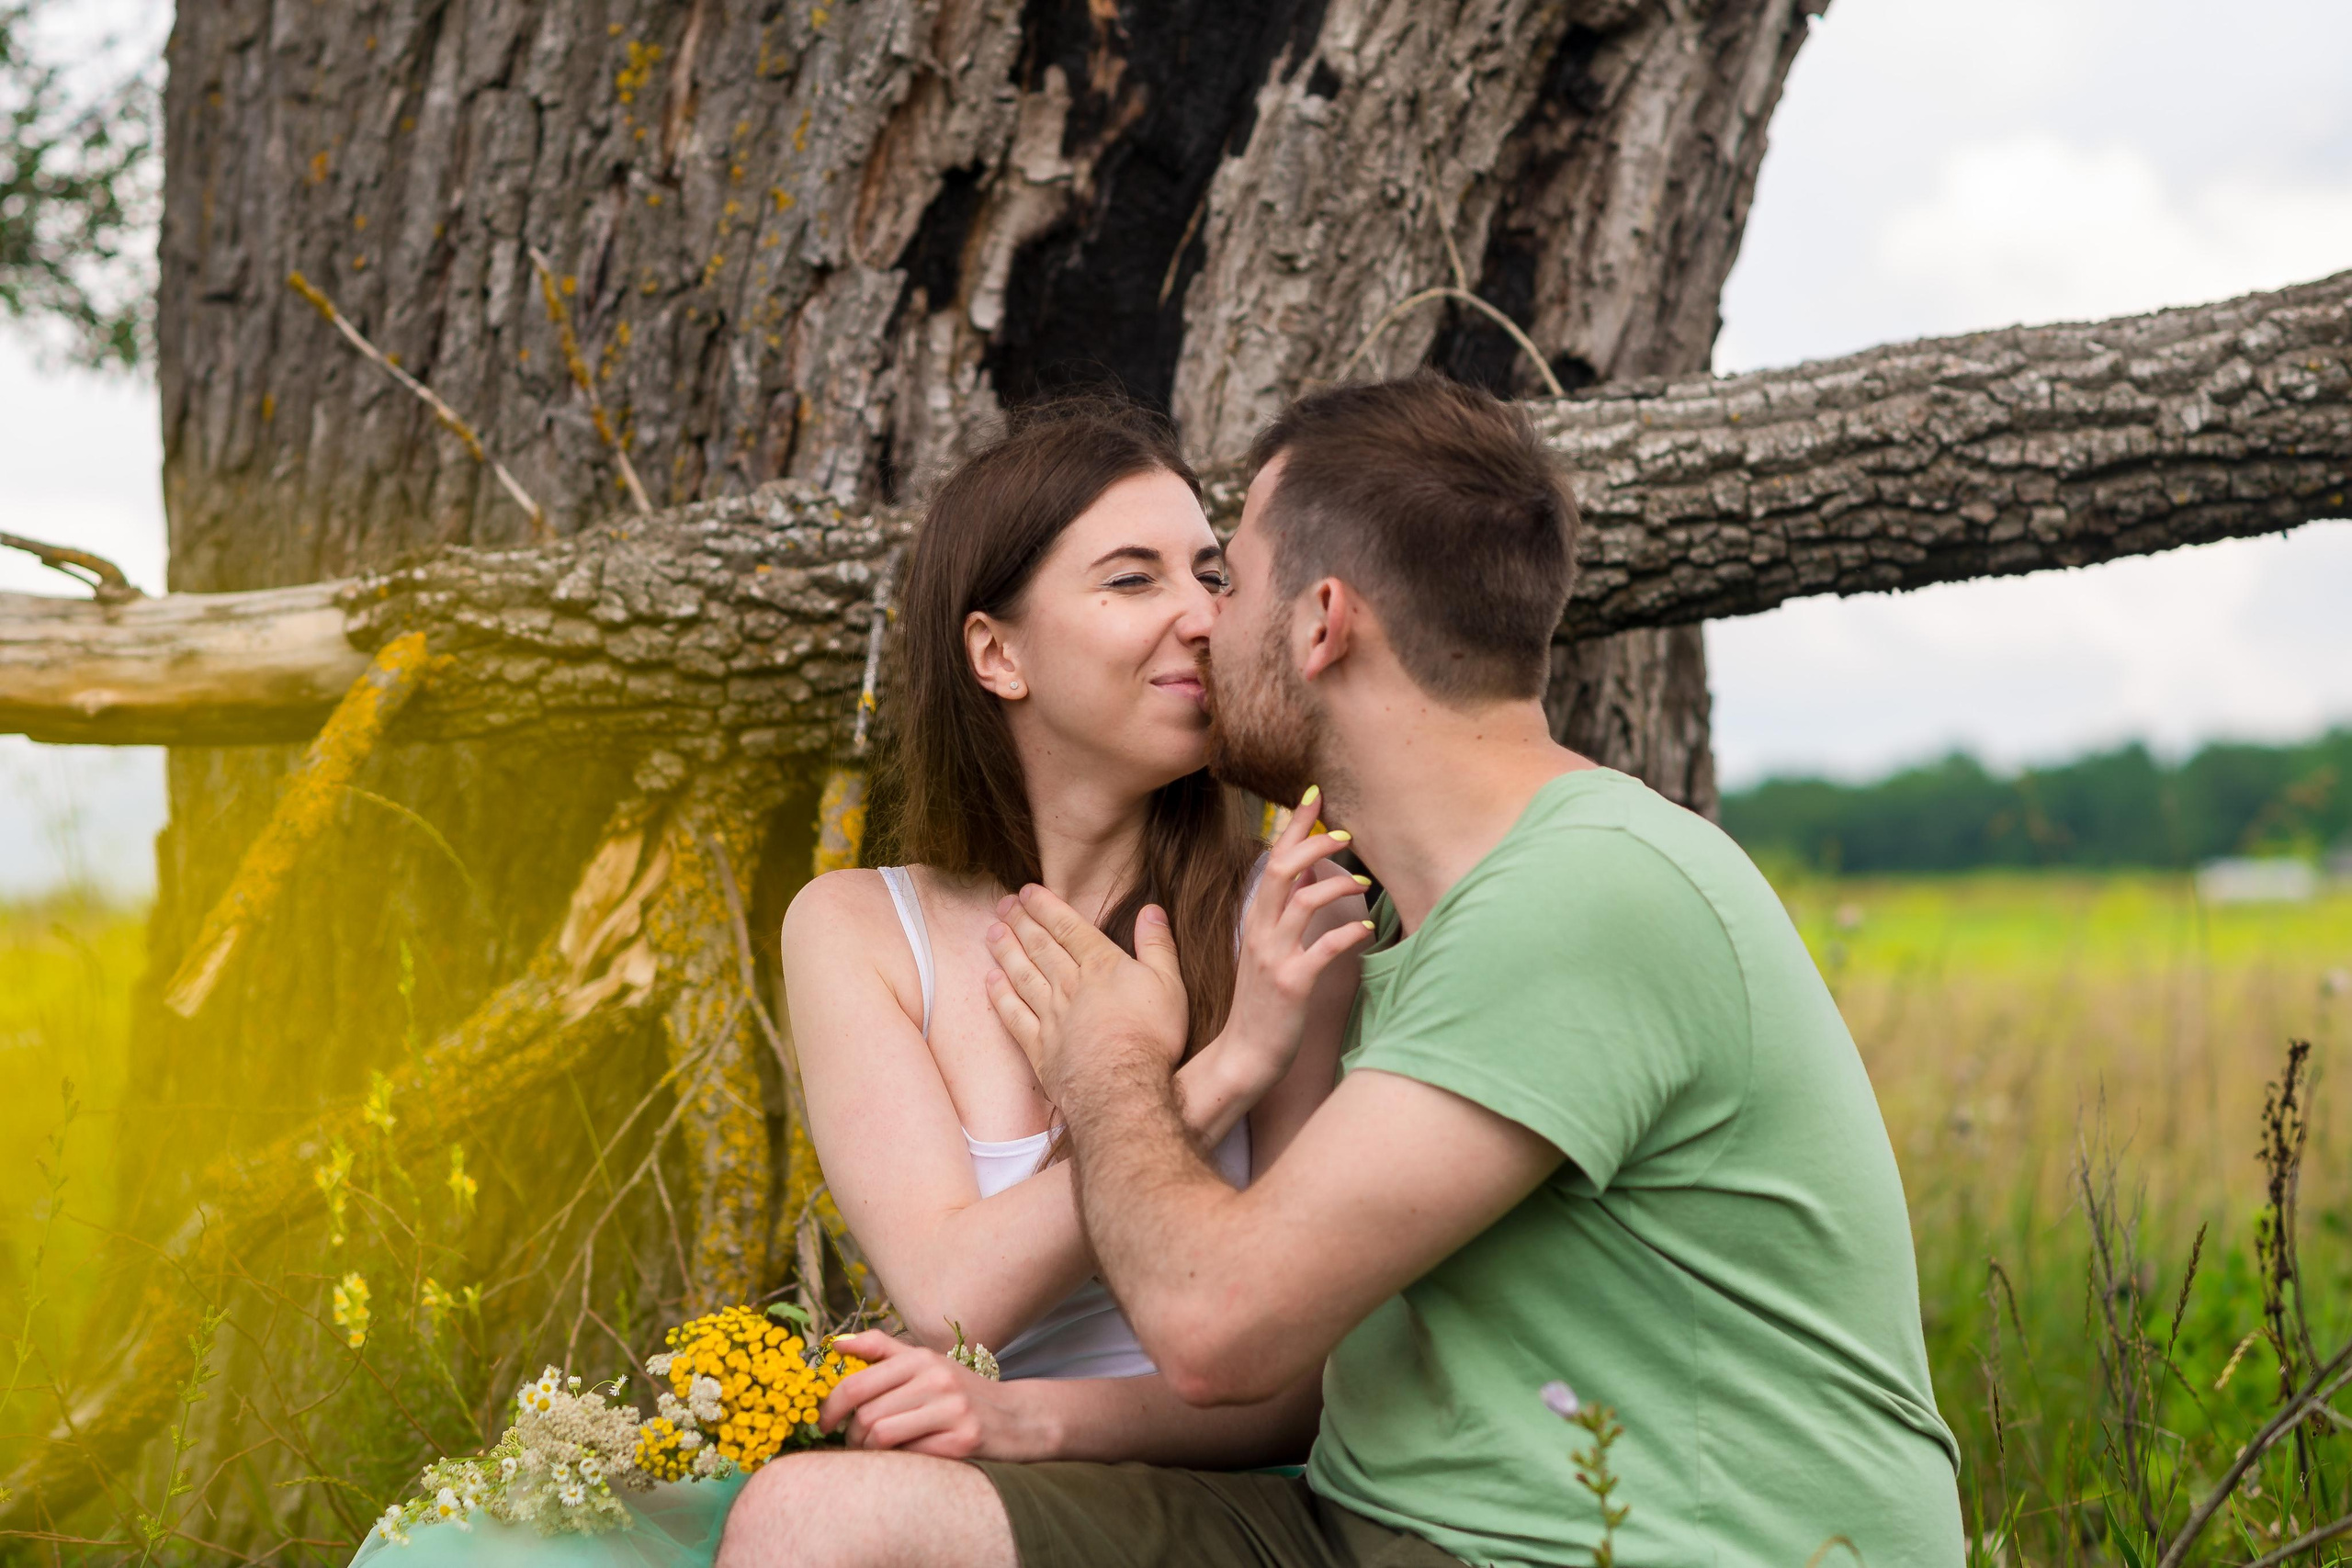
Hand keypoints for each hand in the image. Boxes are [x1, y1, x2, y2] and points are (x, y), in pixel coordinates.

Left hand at [817, 1331, 1047, 1459]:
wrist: (1019, 1419)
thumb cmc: (962, 1394)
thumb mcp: (927, 1363)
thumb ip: (881, 1350)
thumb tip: (835, 1344)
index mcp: (922, 1359)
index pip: (857, 1384)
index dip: (830, 1407)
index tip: (823, 1423)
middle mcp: (937, 1379)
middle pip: (866, 1415)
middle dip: (851, 1436)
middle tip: (855, 1444)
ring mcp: (952, 1411)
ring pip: (882, 1436)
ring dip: (869, 1452)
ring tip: (875, 1453)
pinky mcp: (963, 1441)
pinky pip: (909, 1457)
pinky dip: (898, 1462)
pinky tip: (904, 1461)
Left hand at [982, 886, 1186, 1100]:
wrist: (1121, 1088)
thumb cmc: (1151, 1036)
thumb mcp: (1170, 984)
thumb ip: (1158, 946)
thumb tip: (1151, 910)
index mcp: (1101, 966)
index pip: (1069, 927)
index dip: (1046, 907)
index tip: (1027, 892)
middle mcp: (1069, 985)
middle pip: (1040, 947)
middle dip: (1021, 922)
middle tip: (1003, 904)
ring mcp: (1050, 1016)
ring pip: (1022, 975)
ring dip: (1006, 951)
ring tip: (992, 933)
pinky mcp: (1039, 1048)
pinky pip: (1014, 1016)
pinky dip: (1001, 997)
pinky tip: (991, 982)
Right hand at [1219, 788, 1374, 1098]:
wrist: (1244, 1055)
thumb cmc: (1262, 1004)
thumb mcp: (1267, 950)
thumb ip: (1283, 913)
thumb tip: (1307, 875)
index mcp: (1257, 920)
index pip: (1273, 860)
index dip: (1293, 826)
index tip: (1313, 796)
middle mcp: (1262, 932)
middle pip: (1283, 869)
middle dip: (1313, 841)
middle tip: (1344, 832)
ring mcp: (1275, 957)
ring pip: (1303, 901)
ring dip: (1337, 883)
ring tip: (1363, 882)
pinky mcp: (1293, 983)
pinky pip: (1324, 948)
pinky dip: (1349, 934)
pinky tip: (1367, 931)